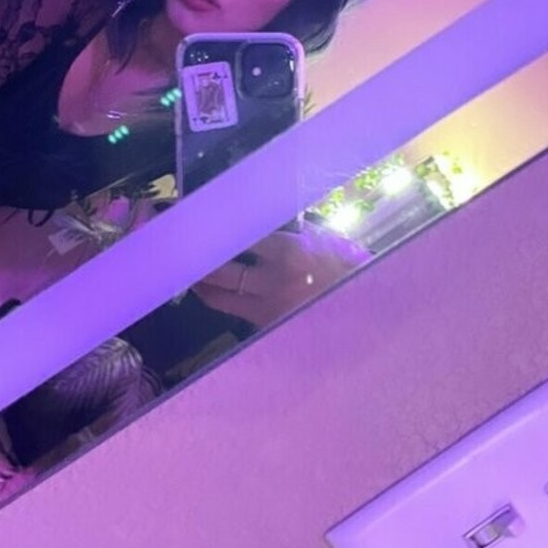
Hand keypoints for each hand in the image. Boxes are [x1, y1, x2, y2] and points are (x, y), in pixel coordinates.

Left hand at [194, 221, 368, 325]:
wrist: (369, 310)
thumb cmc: (349, 268)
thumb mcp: (321, 239)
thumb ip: (287, 232)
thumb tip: (254, 219)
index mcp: (288, 251)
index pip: (237, 235)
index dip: (212, 226)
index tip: (194, 218)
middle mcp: (272, 281)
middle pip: (218, 270)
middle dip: (196, 259)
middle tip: (177, 247)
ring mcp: (269, 309)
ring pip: (221, 298)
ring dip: (201, 285)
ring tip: (188, 272)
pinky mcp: (269, 329)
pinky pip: (237, 314)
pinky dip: (224, 302)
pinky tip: (215, 294)